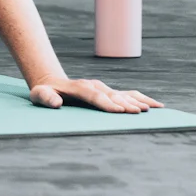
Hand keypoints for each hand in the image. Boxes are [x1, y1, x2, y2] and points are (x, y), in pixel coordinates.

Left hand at [29, 76, 162, 113]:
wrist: (51, 83)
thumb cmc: (44, 93)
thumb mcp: (39, 95)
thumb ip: (46, 99)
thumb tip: (56, 103)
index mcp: (79, 88)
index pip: (95, 96)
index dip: (107, 104)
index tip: (119, 110)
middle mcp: (94, 86)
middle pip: (113, 95)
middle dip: (126, 104)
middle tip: (140, 113)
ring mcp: (103, 88)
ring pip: (124, 94)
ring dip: (138, 101)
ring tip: (153, 109)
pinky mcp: (109, 92)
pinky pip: (128, 94)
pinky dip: (142, 99)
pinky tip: (156, 105)